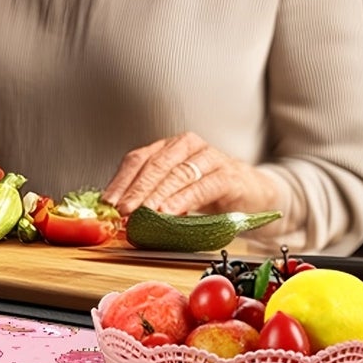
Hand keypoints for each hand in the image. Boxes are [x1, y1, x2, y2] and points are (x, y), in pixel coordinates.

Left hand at [104, 131, 276, 216]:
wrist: (254, 195)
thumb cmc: (210, 193)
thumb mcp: (175, 193)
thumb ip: (151, 198)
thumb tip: (119, 215)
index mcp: (169, 147)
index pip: (138, 159)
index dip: (121, 181)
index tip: (108, 203)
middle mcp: (187, 146)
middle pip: (155, 165)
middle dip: (136, 190)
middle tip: (123, 210)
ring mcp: (209, 158)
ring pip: (177, 174)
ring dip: (157, 196)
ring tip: (143, 213)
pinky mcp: (229, 175)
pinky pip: (203, 186)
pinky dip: (184, 200)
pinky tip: (170, 212)